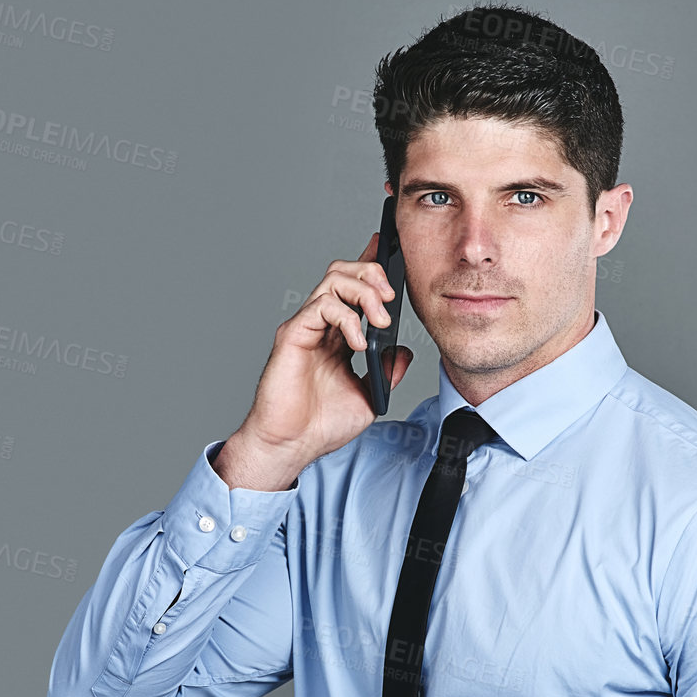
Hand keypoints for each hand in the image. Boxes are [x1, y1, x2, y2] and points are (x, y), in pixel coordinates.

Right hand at [215, 232, 413, 489]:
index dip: (372, 265)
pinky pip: (321, 306)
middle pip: (343, 272)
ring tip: (381, 319)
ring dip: (364, 292)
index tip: (394, 251)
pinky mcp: (293, 335)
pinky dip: (347, 318)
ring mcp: (306, 327)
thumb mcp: (370, 397)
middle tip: (391, 295)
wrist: (293, 445)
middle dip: (372, 272)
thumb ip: (386, 371)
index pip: (355, 289)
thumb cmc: (321, 425)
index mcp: (338, 335)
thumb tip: (403, 351)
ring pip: (333, 280)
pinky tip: (359, 343)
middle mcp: (320, 325)